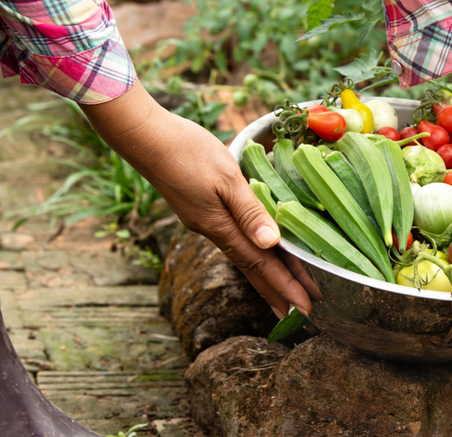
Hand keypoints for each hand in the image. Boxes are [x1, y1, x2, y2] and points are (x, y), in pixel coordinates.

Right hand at [80, 82, 316, 317]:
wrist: (145, 137)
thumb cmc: (187, 151)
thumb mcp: (226, 178)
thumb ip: (249, 210)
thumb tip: (272, 244)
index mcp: (221, 226)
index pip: (261, 265)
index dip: (285, 287)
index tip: (306, 309)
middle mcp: (214, 230)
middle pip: (253, 268)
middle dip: (278, 291)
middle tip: (303, 314)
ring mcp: (206, 221)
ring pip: (245, 256)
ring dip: (267, 276)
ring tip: (286, 294)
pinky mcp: (202, 210)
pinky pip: (236, 240)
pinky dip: (253, 254)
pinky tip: (260, 253)